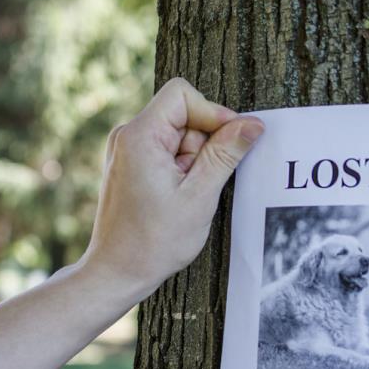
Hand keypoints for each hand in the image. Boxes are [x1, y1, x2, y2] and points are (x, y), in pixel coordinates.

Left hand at [77, 78, 264, 301]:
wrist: (116, 273)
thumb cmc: (153, 242)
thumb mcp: (199, 196)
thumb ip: (226, 154)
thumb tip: (252, 124)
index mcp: (139, 136)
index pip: (183, 95)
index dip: (213, 114)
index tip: (231, 144)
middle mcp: (127, 136)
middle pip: (183, 116)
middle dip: (203, 146)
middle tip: (201, 185)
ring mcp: (127, 151)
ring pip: (178, 137)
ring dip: (194, 162)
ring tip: (185, 198)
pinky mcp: (130, 166)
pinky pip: (166, 153)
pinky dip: (181, 171)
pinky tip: (178, 199)